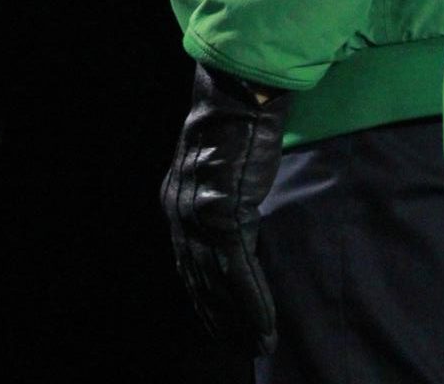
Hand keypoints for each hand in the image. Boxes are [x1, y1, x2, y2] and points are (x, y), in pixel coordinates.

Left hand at [161, 61, 288, 355]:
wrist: (239, 97)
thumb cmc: (237, 127)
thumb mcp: (219, 170)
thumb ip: (219, 201)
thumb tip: (234, 228)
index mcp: (178, 202)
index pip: (188, 264)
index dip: (203, 298)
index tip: (218, 324)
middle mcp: (182, 214)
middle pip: (200, 280)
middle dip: (220, 317)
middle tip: (240, 346)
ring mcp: (201, 217)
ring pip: (220, 284)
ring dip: (241, 320)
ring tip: (259, 346)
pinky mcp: (225, 215)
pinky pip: (240, 273)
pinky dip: (254, 305)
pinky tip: (265, 328)